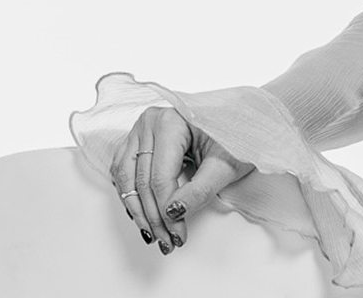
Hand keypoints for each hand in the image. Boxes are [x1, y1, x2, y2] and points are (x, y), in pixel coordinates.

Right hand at [108, 104, 253, 252]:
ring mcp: (141, 130)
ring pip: (126, 178)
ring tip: (154, 233)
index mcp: (171, 121)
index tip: (177, 234)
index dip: (166, 211)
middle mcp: (151, 122)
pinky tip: (142, 213)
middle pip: (142, 180)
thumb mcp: (226, 166)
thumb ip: (200, 190)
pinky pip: (123, 171)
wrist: (238, 122)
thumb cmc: (233, 138)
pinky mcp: (137, 140)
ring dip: (138, 211)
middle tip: (168, 240)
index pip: (160, 177)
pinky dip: (131, 196)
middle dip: (154, 217)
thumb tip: (173, 213)